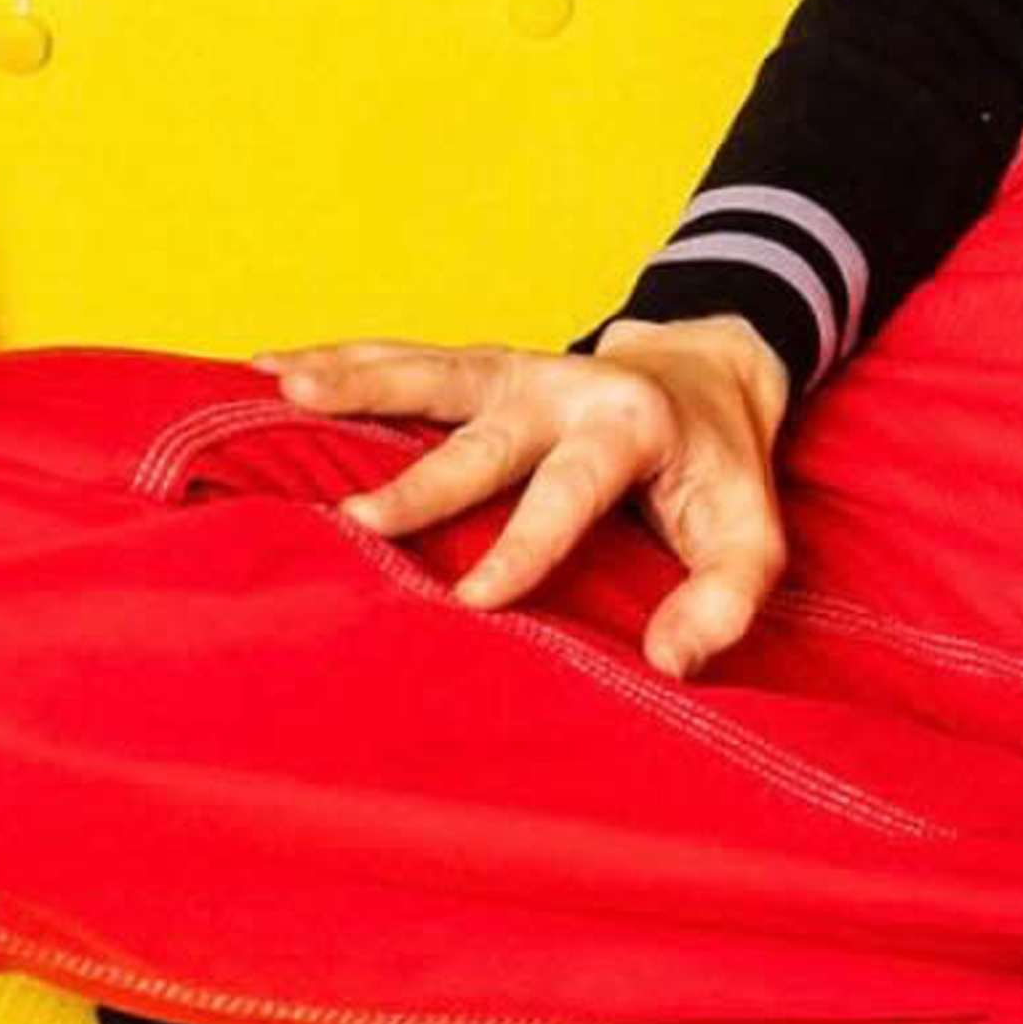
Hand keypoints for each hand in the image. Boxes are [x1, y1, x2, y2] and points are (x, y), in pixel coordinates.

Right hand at [254, 319, 792, 681]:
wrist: (711, 368)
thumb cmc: (721, 470)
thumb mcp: (753, 535)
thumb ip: (726, 599)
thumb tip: (669, 662)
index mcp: (630, 427)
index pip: (572, 492)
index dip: (526, 546)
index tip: (474, 601)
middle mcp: (562, 388)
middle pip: (484, 433)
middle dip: (422, 478)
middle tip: (357, 518)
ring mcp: (514, 369)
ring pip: (428, 373)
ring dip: (354, 380)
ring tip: (281, 389)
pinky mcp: (479, 366)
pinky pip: (402, 361)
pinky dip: (336, 361)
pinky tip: (270, 370)